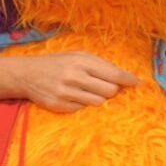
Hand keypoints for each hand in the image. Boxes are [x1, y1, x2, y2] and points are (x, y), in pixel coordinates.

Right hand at [12, 52, 138, 113]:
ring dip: (99, 98)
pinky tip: (74, 96)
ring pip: (99, 102)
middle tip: (106, 87)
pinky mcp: (60, 106)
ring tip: (88, 91)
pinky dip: (83, 104)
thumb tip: (122, 78)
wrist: (27, 74)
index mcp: (81, 60)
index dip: (127, 79)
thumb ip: (98, 65)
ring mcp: (67, 93)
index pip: (113, 73)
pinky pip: (83, 109)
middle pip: (109, 91)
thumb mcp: (76, 56)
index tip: (138, 84)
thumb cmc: (57, 63)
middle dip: (112, 90)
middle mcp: (74, 76)